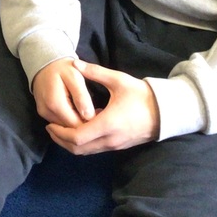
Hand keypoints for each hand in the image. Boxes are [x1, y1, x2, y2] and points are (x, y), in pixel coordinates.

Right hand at [32, 57, 95, 126]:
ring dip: (79, 123)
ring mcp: (44, 114)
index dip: (91, 124)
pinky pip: (60, 123)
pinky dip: (71, 120)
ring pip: (66, 128)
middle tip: (99, 113)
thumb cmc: (62, 68)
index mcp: (55, 104)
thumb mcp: (75, 76)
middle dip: (86, 125)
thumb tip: (89, 116)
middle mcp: (47, 112)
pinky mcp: (44, 114)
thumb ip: (82, 96)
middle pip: (71, 129)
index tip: (102, 114)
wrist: (44, 64)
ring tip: (90, 112)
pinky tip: (80, 112)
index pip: (76, 125)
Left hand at [45, 60, 159, 155]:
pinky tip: (79, 128)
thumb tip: (75, 64)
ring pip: (86, 152)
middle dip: (61, 140)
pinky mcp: (118, 146)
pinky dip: (83, 143)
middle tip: (50, 127)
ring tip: (60, 128)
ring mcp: (114, 145)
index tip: (49, 124)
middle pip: (78, 149)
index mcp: (108, 124)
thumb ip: (95, 73)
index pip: (77, 137)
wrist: (167, 111)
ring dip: (71, 143)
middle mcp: (110, 140)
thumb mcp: (119, 80)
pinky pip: (95, 149)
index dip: (60, 133)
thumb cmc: (143, 95)